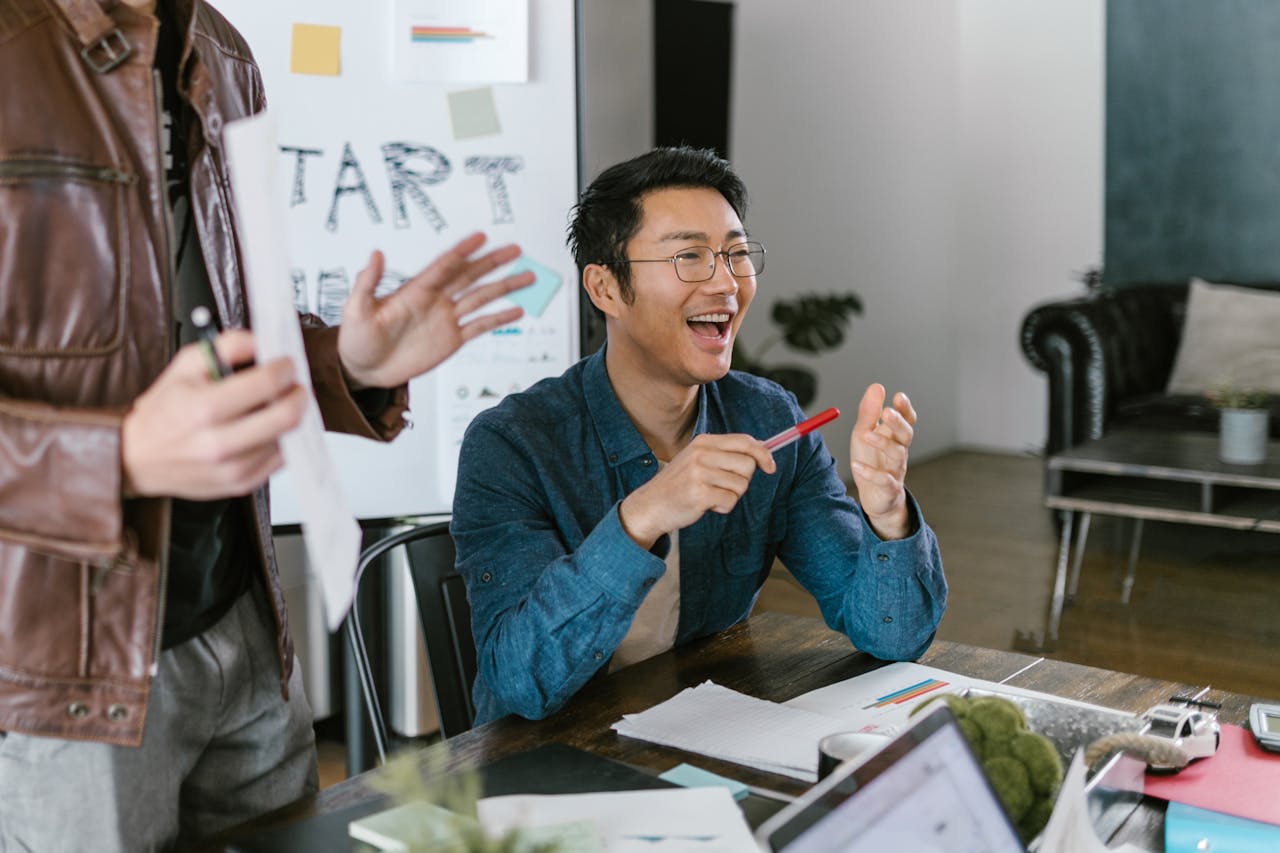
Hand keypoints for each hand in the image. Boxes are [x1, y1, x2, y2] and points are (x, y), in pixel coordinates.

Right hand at [121, 331, 306, 498]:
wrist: (138, 457)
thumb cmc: (163, 411)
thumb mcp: (183, 366)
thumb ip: (226, 346)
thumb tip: (260, 341)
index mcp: (204, 409)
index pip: (267, 384)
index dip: (284, 368)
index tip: (285, 363)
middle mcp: (220, 443)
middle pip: (287, 417)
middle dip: (298, 394)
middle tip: (293, 385)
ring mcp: (233, 468)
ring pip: (288, 438)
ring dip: (291, 418)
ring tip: (278, 405)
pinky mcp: (242, 484)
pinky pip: (281, 459)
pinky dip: (281, 440)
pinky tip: (267, 428)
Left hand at [337, 233, 535, 388]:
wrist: (362, 369)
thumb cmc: (356, 338)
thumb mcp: (356, 309)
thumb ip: (368, 283)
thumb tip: (375, 254)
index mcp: (415, 290)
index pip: (444, 266)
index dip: (462, 251)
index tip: (480, 236)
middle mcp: (435, 300)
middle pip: (470, 276)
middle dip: (493, 262)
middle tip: (515, 249)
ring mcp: (446, 319)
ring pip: (481, 298)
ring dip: (504, 287)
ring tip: (527, 277)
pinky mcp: (451, 340)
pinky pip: (479, 326)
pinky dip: (498, 318)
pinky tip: (517, 311)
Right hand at [618, 434, 775, 548]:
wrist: (651, 505)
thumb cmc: (680, 484)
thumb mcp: (698, 459)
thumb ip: (725, 453)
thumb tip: (761, 450)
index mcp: (704, 442)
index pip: (745, 441)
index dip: (763, 454)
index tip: (770, 467)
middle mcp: (701, 454)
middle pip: (748, 465)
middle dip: (742, 480)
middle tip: (723, 486)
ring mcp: (699, 473)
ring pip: (741, 485)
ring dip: (731, 496)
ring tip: (710, 495)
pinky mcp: (699, 494)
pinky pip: (730, 501)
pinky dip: (723, 507)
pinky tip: (706, 505)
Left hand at [849, 383, 916, 539]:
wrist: (873, 496)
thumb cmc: (870, 460)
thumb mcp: (864, 433)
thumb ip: (869, 412)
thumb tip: (877, 386)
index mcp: (894, 436)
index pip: (906, 420)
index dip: (905, 409)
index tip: (899, 396)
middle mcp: (899, 451)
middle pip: (906, 435)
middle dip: (898, 423)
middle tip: (887, 412)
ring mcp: (896, 470)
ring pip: (897, 455)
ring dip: (882, 443)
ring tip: (865, 435)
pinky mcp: (889, 488)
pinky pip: (884, 480)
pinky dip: (870, 473)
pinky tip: (856, 466)